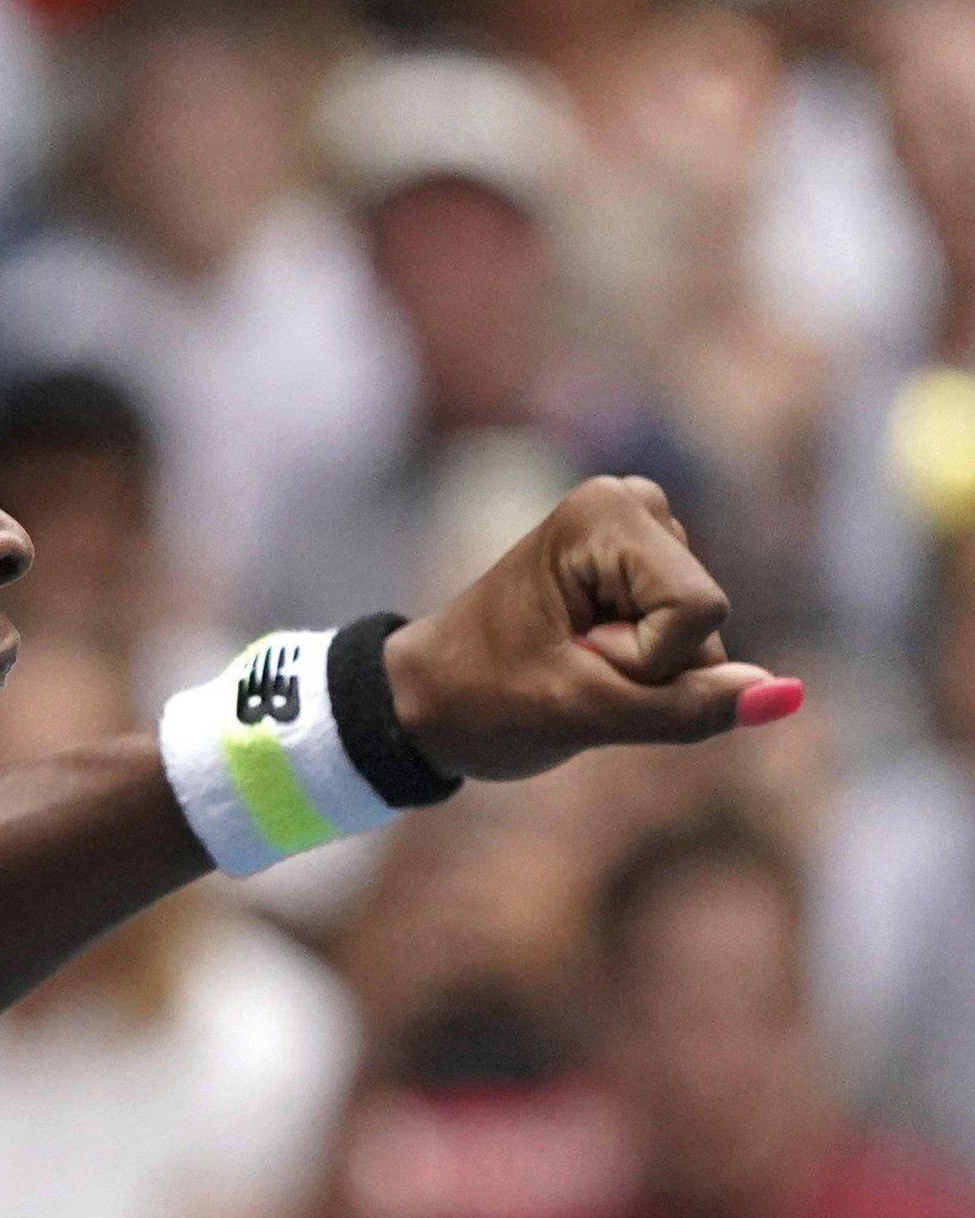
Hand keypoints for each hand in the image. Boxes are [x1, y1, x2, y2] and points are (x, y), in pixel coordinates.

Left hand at [383, 476, 803, 783]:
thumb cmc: (484, 700)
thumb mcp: (584, 714)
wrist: (431, 700)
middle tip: (567, 664)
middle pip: (705, 621)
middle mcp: (634, 503)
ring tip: (570, 661)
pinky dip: (645, 670)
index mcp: (606, 511)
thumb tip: (785, 695)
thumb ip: (689, 707)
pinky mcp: (653, 573)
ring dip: (642, 673)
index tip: (571, 657)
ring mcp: (647, 536)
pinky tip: (588, 657)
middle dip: (645, 667)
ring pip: (704, 639)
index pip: (695, 611)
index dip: (643, 659)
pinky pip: (694, 645)